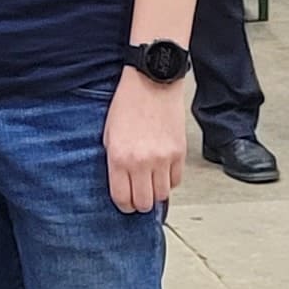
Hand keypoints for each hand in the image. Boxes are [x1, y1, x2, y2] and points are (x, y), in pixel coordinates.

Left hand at [103, 75, 192, 213]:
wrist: (152, 82)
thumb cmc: (128, 104)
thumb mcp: (109, 135)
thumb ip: (115, 163)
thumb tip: (122, 185)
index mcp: (119, 158)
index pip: (122, 198)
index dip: (123, 206)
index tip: (125, 204)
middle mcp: (141, 162)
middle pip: (144, 202)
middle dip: (140, 204)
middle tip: (139, 196)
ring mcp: (163, 158)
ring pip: (162, 195)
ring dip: (156, 193)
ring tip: (151, 183)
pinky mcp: (179, 153)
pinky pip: (177, 180)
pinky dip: (170, 180)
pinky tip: (163, 171)